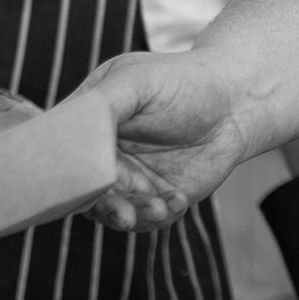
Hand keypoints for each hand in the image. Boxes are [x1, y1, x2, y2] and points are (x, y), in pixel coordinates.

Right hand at [75, 50, 252, 231]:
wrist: (236, 101)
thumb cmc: (184, 81)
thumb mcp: (137, 79)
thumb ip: (101, 104)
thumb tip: (71, 134)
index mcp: (90, 121)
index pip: (62, 151)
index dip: (65, 170)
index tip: (82, 182)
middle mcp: (105, 153)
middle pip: (85, 189)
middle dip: (103, 205)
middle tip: (124, 211)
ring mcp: (130, 178)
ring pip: (114, 211)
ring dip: (132, 216)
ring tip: (158, 208)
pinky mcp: (156, 197)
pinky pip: (146, 220)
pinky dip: (158, 217)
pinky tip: (177, 201)